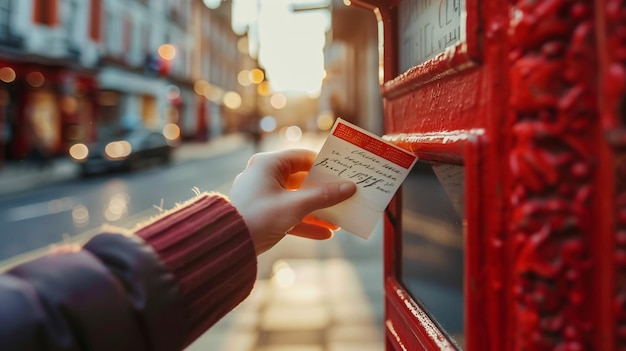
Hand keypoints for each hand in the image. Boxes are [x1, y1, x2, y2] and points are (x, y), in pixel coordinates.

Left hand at [229, 149, 356, 254]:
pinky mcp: (261, 214)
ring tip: (338, 220)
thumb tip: (349, 188)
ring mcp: (262, 195)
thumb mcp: (295, 206)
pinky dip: (304, 222)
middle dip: (323, 193)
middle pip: (301, 180)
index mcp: (268, 164)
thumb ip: (324, 196)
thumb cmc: (260, 217)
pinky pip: (287, 214)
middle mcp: (263, 176)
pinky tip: (325, 233)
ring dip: (317, 210)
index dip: (324, 166)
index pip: (302, 157)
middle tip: (344, 197)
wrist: (228, 244)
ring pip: (296, 200)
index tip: (342, 175)